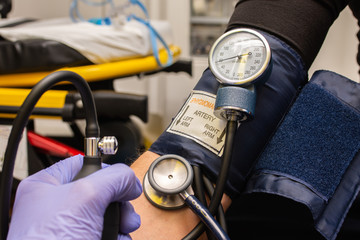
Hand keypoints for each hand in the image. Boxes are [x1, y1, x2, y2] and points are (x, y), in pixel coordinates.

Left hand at [8, 155, 141, 239]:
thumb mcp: (85, 197)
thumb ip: (113, 178)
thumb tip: (129, 181)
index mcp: (47, 186)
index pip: (82, 164)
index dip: (105, 169)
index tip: (121, 179)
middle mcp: (57, 207)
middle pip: (100, 191)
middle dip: (119, 201)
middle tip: (125, 208)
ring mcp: (70, 229)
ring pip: (107, 215)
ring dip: (122, 221)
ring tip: (124, 228)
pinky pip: (108, 233)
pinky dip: (119, 237)